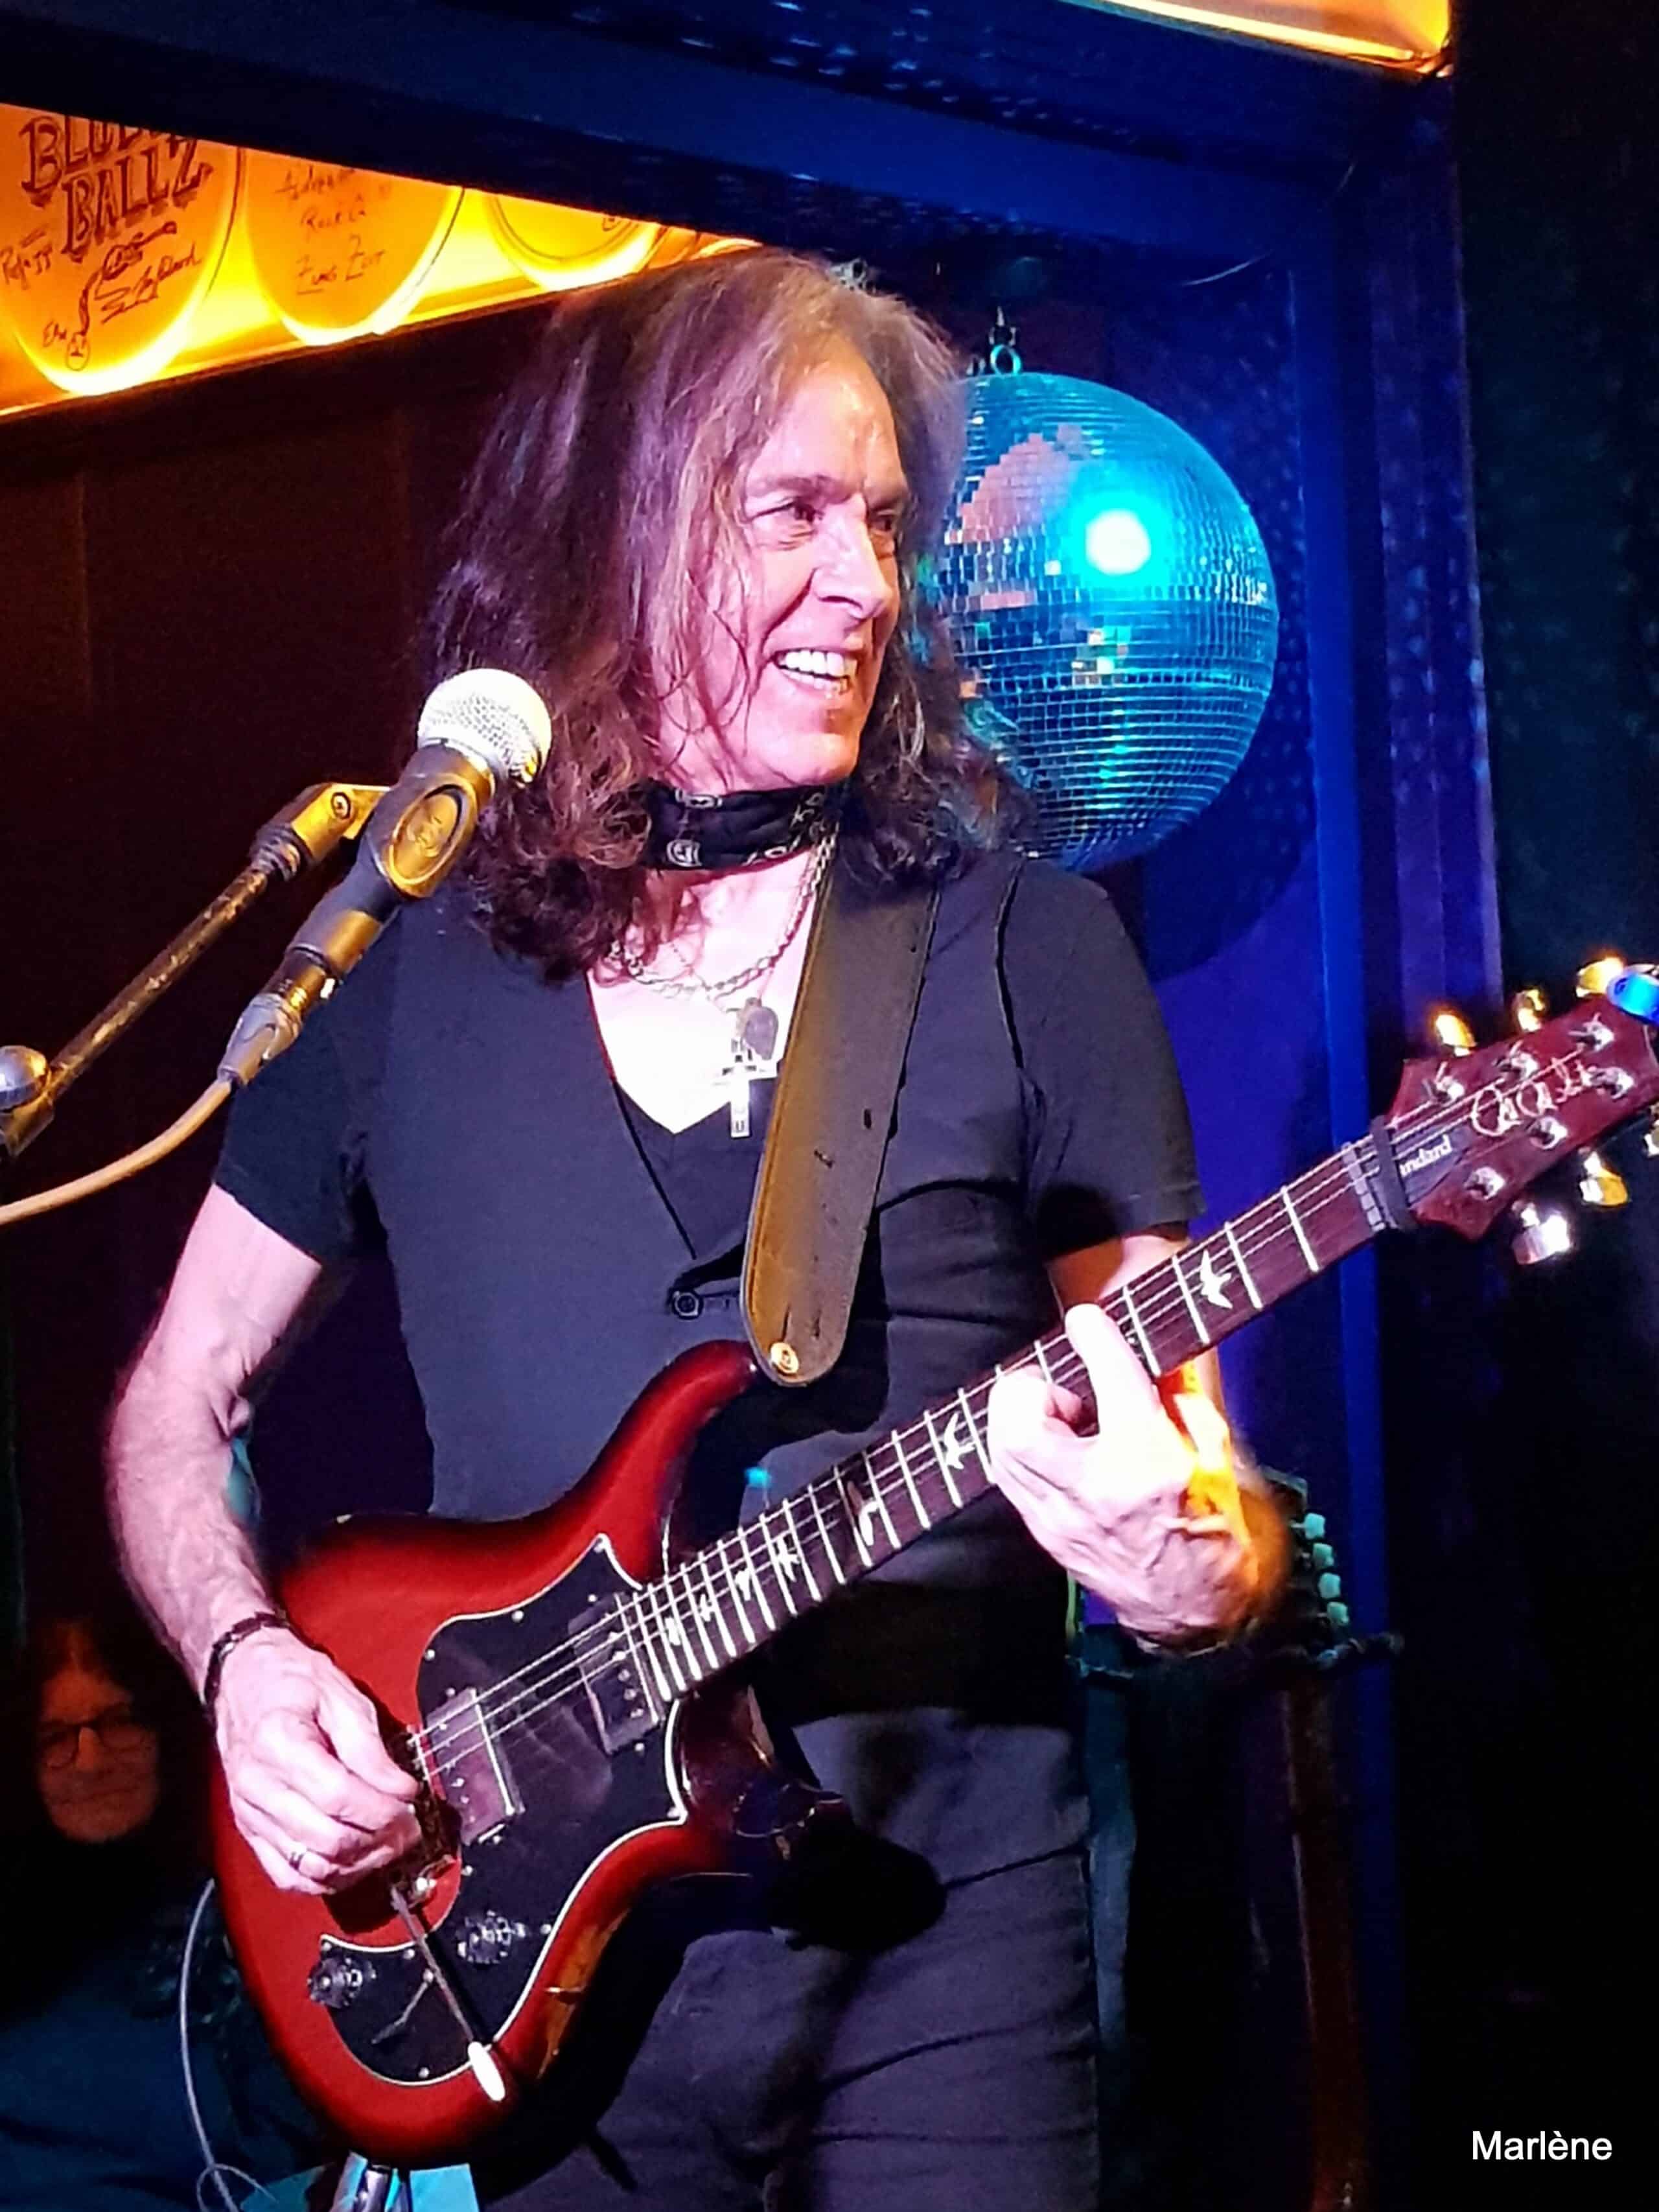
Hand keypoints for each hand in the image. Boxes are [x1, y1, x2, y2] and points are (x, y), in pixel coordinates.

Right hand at [213, 1628, 422, 1894]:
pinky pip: (287, 1875)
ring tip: (388, 1845)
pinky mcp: (251, 1830)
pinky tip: (353, 1862)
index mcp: (277, 1742)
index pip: (338, 1796)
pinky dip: (325, 1878)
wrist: (242, 1679)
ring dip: (358, 1864)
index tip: (411, 1800)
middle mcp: (257, 1785)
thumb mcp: (338, 1694)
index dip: (382, 1807)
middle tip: (409, 1828)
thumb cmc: (288, 1681)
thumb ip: (369, 1746)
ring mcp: (251, 1813)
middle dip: (378, 1841)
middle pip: (326, 1839)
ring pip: (310, 1866)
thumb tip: (400, 1788)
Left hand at [987, 1303, 1276, 1647]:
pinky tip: (1057, 1453)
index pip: (1111, 1381)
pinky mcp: (1048, 1536)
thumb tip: (1158, 1354)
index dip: (1095, 1337)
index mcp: (1151, 1464)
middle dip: (1032, 1390)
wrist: (1200, 1612)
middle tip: (1066, 1393)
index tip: (1087, 1320)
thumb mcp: (1218, 1455)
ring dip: (1022, 1421)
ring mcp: (1064, 1519)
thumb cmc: (1218, 1529)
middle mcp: (1098, 1490)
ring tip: (1064, 1424)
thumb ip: (1183, 1398)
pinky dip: (1023, 1453)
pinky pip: (1011, 1480)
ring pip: (1003, 1451)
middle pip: (1022, 1421)